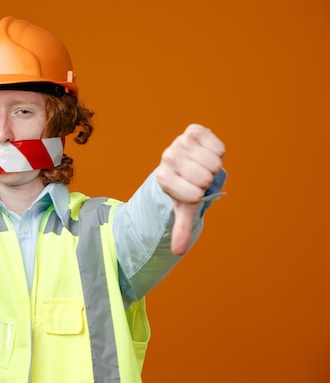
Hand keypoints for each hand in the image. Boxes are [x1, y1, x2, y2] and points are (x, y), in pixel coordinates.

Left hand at [156, 124, 224, 255]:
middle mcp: (168, 158)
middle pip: (206, 178)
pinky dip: (218, 152)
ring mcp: (180, 142)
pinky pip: (219, 147)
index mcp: (162, 178)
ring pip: (214, 163)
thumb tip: (178, 252)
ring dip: (212, 167)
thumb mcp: (182, 208)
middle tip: (196, 178)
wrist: (184, 163)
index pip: (194, 195)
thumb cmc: (184, 187)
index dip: (198, 195)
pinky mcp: (194, 131)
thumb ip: (180, 228)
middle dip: (206, 181)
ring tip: (200, 166)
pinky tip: (206, 153)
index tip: (189, 190)